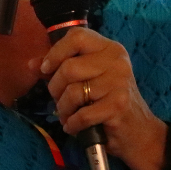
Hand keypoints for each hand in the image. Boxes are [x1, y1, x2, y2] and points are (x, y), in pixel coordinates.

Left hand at [35, 28, 167, 169]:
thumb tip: (32, 64)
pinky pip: (81, 114)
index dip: (56, 52)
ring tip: (67, 115)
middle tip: (60, 100)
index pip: (77, 36)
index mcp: (109, 48)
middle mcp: (117, 61)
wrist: (139, 132)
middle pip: (69, 67)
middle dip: (56, 88)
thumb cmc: (109, 102)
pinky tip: (74, 126)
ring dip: (63, 109)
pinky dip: (72, 124)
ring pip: (73, 92)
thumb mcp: (88, 80)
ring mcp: (119, 83)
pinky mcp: (118, 106)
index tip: (47, 69)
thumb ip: (60, 69)